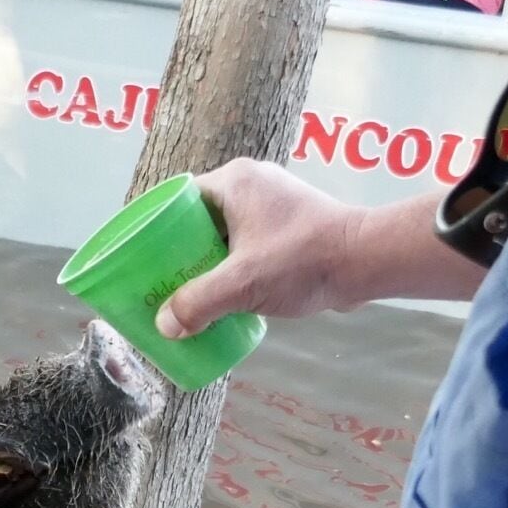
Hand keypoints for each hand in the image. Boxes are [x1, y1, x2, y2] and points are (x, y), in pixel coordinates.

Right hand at [156, 160, 381, 337]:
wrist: (367, 260)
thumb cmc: (305, 260)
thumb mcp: (243, 283)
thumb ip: (199, 304)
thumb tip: (165, 326)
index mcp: (234, 181)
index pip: (177, 199)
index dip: (154, 229)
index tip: (140, 258)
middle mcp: (251, 185)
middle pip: (197, 220)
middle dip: (178, 253)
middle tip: (159, 284)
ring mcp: (272, 205)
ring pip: (222, 235)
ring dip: (205, 264)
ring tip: (186, 295)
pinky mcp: (288, 227)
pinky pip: (245, 245)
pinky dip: (231, 267)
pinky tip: (223, 296)